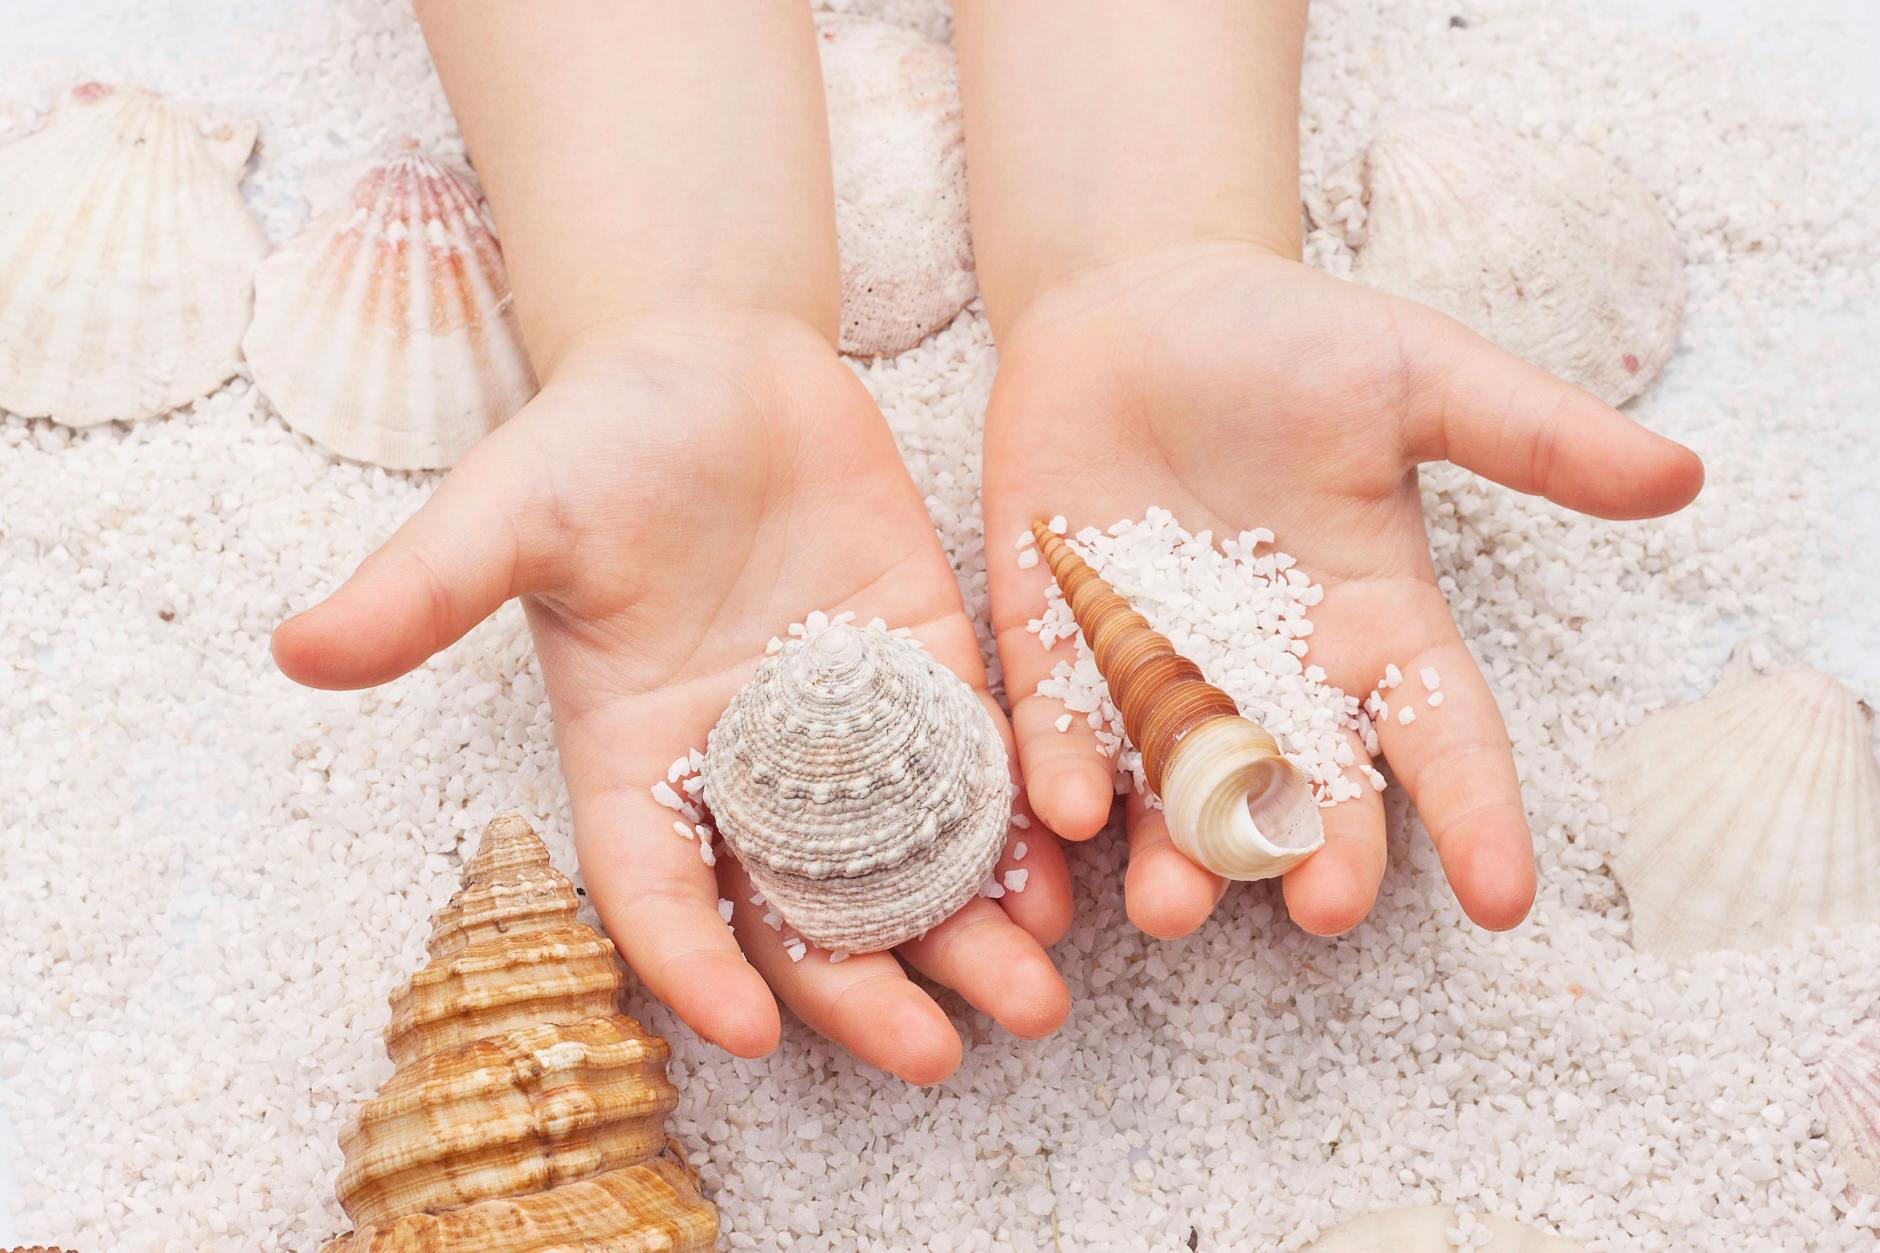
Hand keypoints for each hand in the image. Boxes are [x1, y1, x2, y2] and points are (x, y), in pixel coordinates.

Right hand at [274, 310, 1071, 1082]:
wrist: (713, 355)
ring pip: (906, 859)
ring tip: (1037, 999)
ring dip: (968, 930)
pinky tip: (1066, 877)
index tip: (747, 1030)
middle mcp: (743, 762)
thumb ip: (425, 586)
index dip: (694, 962)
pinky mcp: (924, 665)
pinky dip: (1016, 825)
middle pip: (802, 908)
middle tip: (937, 1054)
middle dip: (865, 988)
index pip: (658, 887)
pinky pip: (975, 764)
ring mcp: (843, 724)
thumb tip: (296, 651)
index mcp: (636, 752)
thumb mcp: (508, 506)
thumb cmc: (599, 433)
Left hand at [982, 243, 1702, 938]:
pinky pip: (1060, 720)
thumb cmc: (1288, 339)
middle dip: (1315, 854)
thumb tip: (1684, 475)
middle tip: (1323, 908)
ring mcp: (1159, 666)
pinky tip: (1066, 810)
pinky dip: (1063, 767)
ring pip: (1173, 785)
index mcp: (1370, 625)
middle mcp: (1268, 672)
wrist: (1138, 302)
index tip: (1504, 896)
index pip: (1437, 735)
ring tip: (1172, 907)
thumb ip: (1531, 436)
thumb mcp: (1417, 376)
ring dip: (1175, 852)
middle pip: (1302, 789)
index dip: (1474, 814)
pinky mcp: (1059, 640)